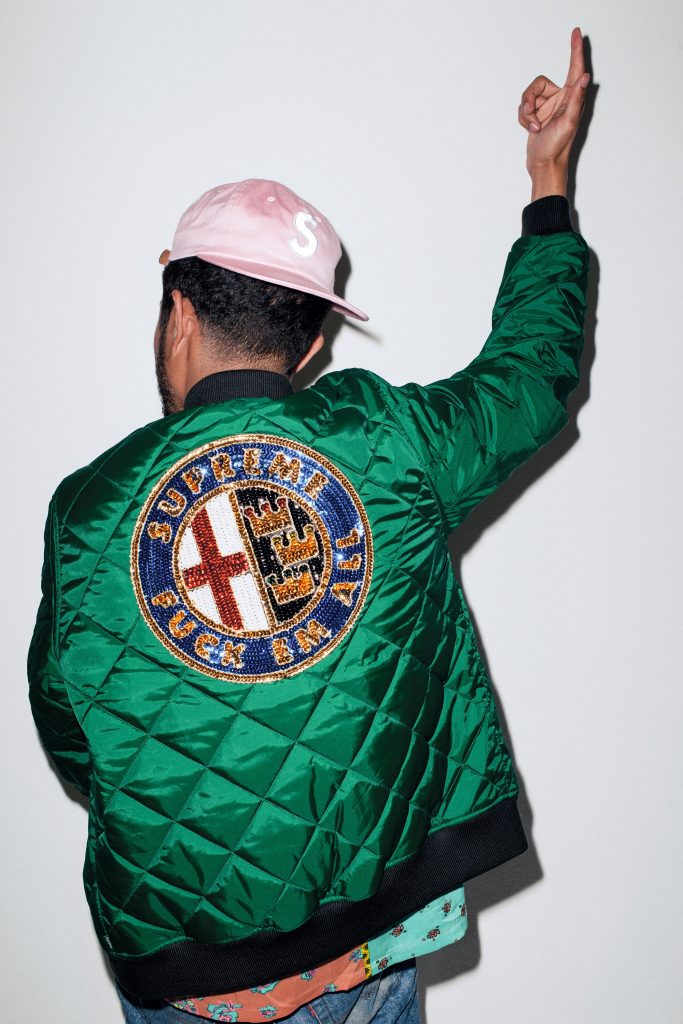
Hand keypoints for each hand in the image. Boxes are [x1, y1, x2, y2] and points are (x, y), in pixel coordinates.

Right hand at [519, 27, 589, 174]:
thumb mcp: (568, 121)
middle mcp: (560, 99)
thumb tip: (585, 77)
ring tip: (533, 127)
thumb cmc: (558, 147)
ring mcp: (547, 107)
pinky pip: (523, 109)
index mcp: (571, 97)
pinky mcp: (536, 116)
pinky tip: (532, 130)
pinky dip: (523, 120)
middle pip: (538, 83)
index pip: (574, 67)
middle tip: (531, 114)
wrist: (543, 165)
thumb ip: (576, 98)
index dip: (575, 49)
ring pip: (528, 96)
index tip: (575, 33)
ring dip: (526, 113)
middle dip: (530, 99)